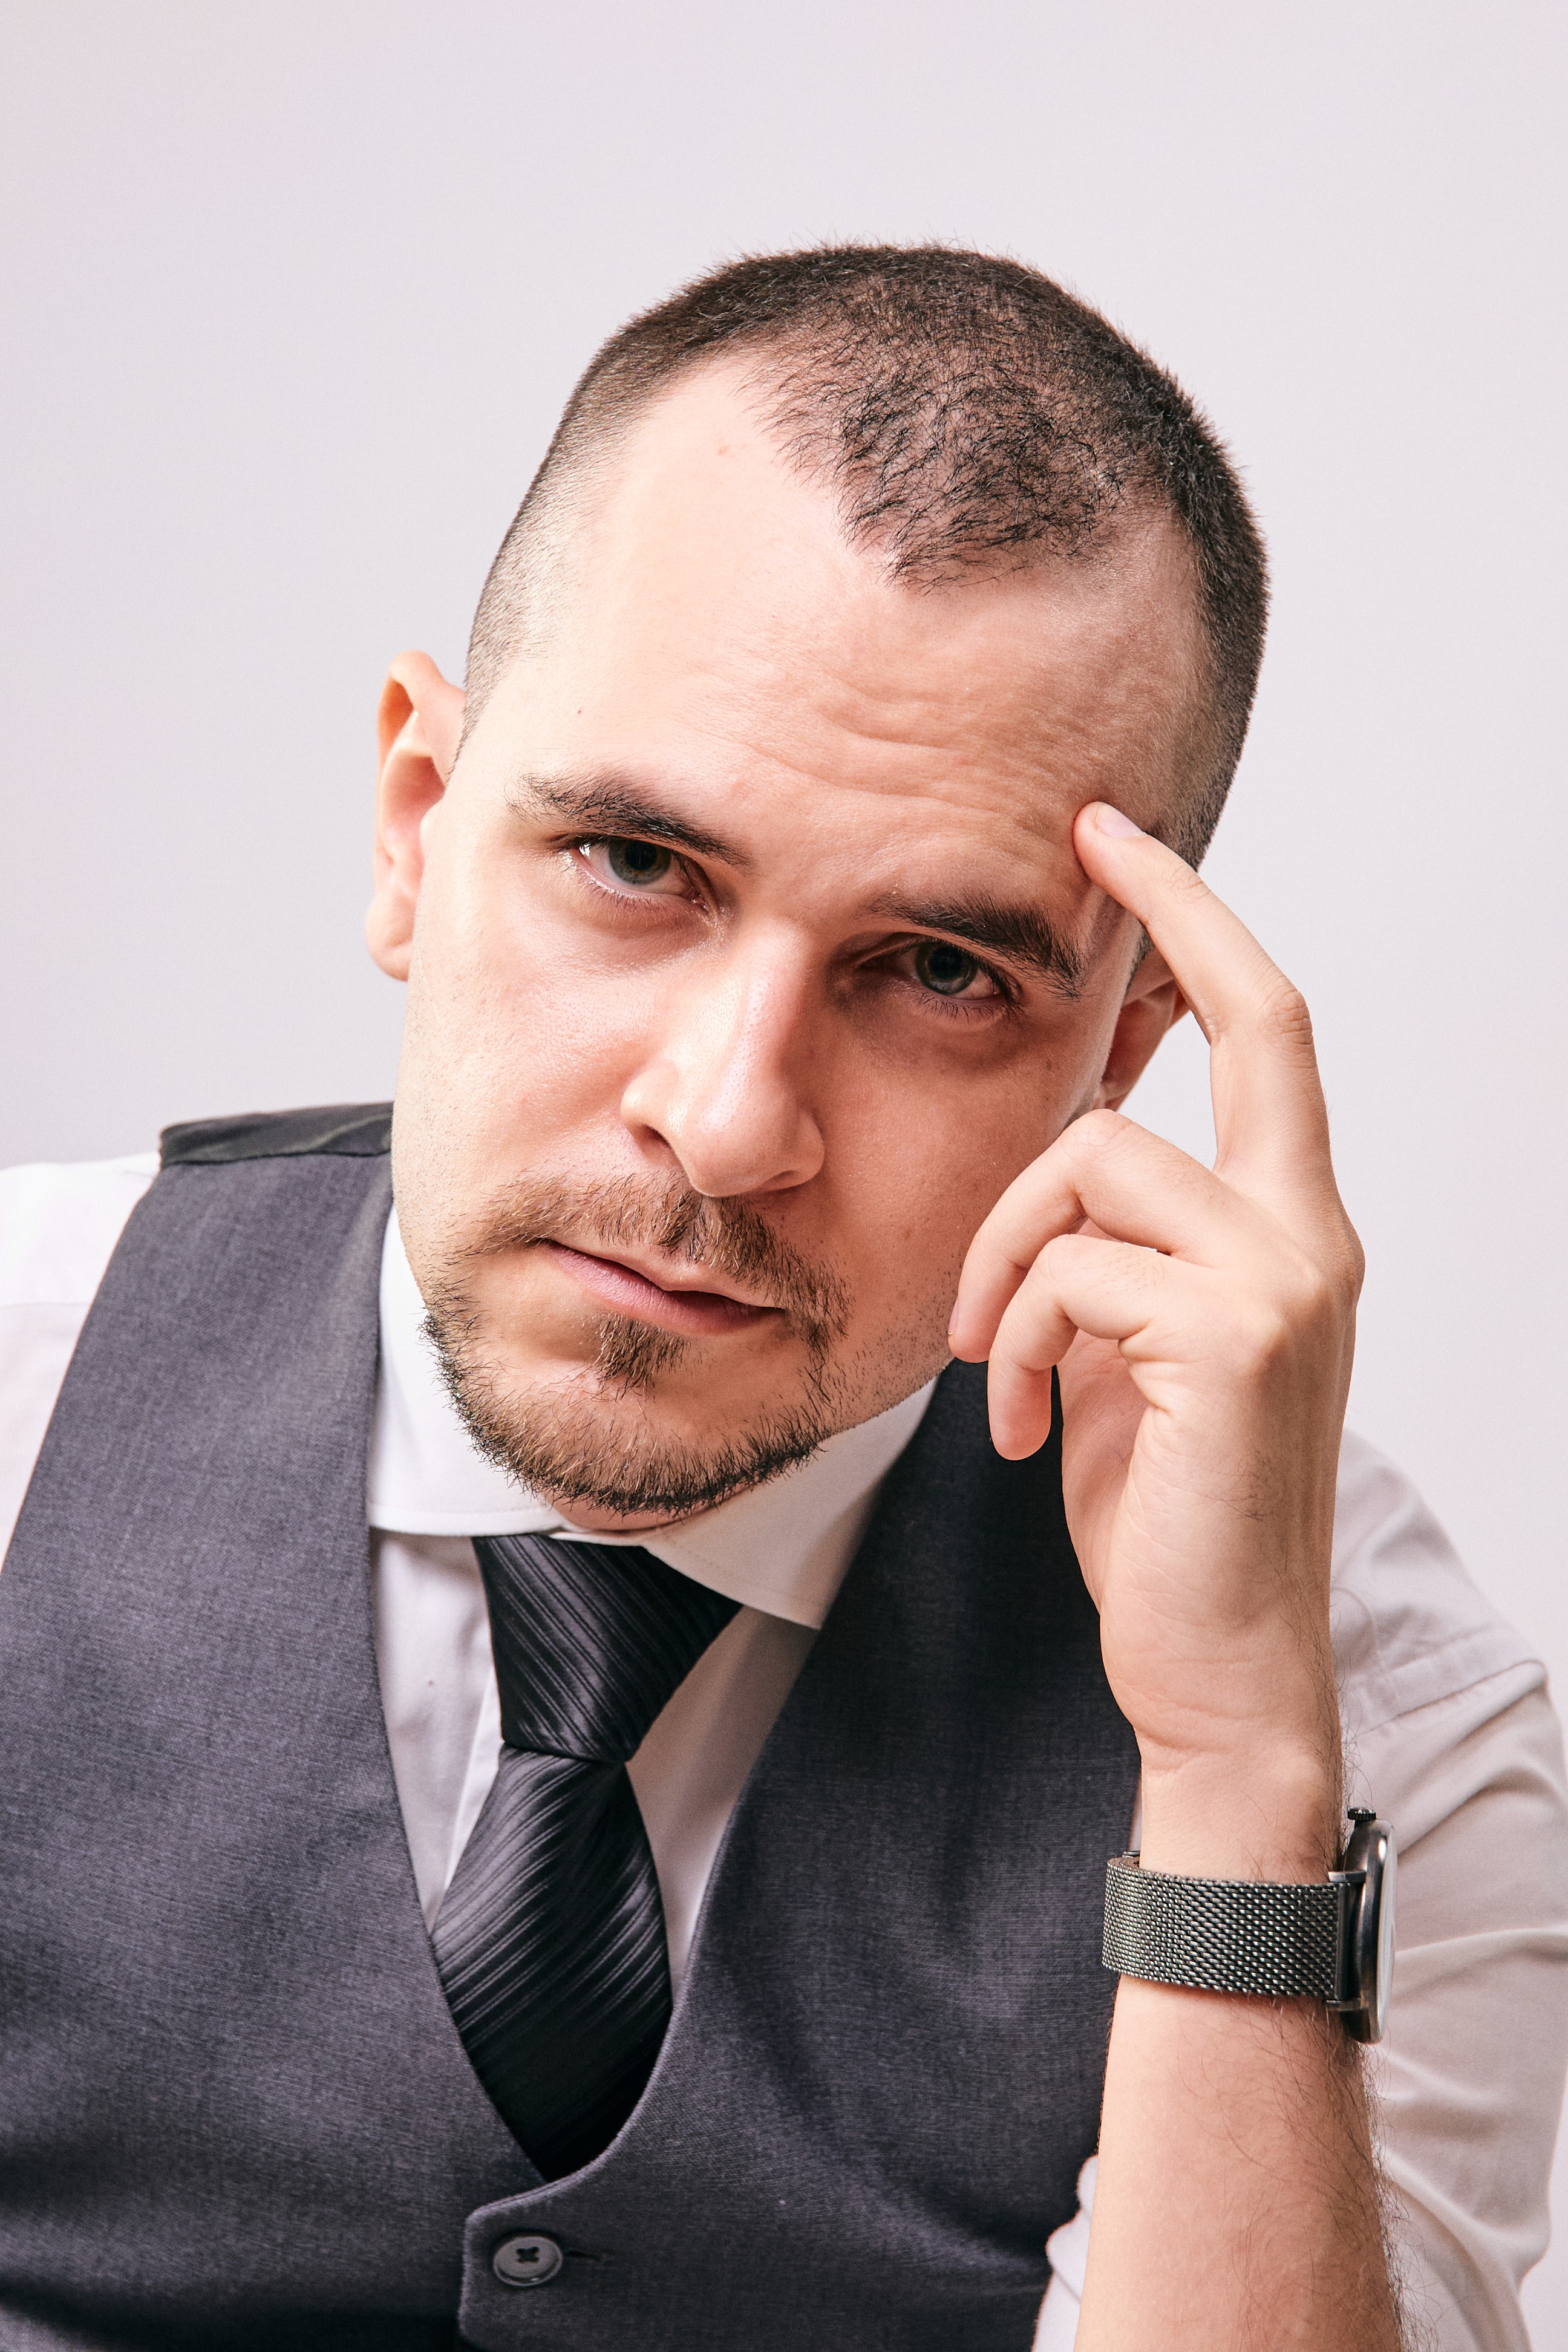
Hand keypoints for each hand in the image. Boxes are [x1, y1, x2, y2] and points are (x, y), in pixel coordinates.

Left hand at [948, 804, 1363, 1879]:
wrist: (1218, 1666)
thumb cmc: (1169, 1512)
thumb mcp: (1135, 1353)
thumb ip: (1117, 1253)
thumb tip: (1060, 1172)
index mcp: (1289, 1231)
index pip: (1271, 1036)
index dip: (1204, 928)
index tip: (1128, 844)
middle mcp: (1309, 1235)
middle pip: (1255, 1021)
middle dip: (1172, 914)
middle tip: (1088, 844)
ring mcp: (1283, 1280)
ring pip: (1096, 1161)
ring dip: (1004, 1255)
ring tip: (994, 1361)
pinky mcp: (1230, 1339)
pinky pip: (1067, 1268)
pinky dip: (1014, 1337)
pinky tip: (1022, 1425)